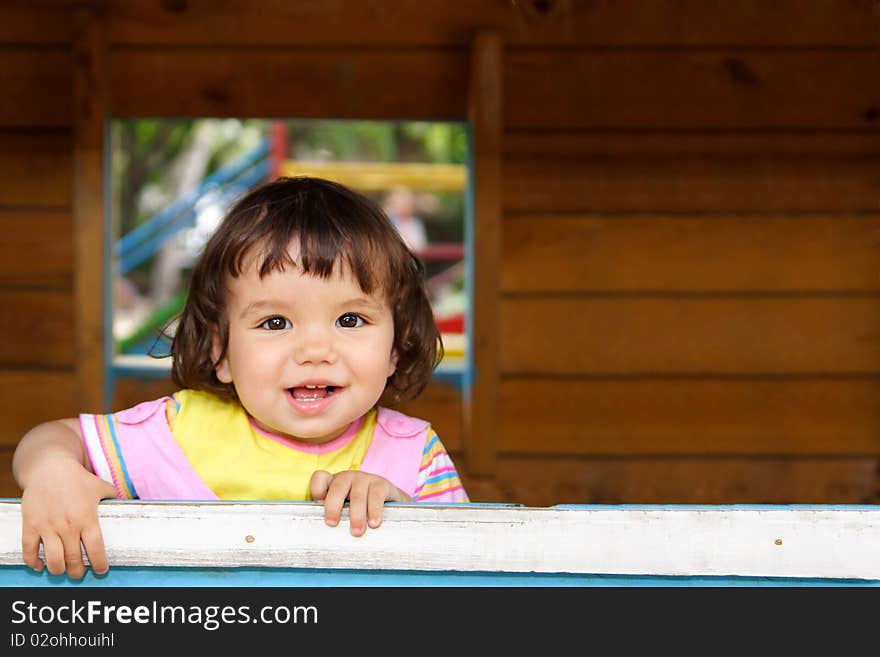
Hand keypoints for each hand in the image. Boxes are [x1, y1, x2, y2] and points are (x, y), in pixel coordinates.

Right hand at [20, 459, 116, 578]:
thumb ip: (114, 498)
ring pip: (53, 560)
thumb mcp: (100, 486)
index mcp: (87, 518)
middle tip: (81, 572)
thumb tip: (131, 503)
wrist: (48, 468)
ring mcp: (48, 526)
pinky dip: (34, 562)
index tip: (101, 570)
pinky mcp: (31, 525)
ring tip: (63, 570)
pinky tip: (40, 565)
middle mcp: (68, 525)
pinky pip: (29, 551)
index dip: (99, 564)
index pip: (96, 549)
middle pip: (74, 560)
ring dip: (59, 570)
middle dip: (78, 572)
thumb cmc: (77, 478)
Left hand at [309, 470, 411, 536]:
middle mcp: (348, 477)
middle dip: (333, 506)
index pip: (320, 478)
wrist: (389, 502)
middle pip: (338, 487)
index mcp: (334, 482)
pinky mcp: (381, 484)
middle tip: (332, 524)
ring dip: (356, 515)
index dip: (317, 490)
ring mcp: (365, 479)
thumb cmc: (359, 508)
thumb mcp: (343, 508)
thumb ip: (332, 517)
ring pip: (358, 495)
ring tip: (356, 532)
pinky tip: (374, 523)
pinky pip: (376, 495)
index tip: (318, 504)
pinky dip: (374, 510)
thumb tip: (321, 542)